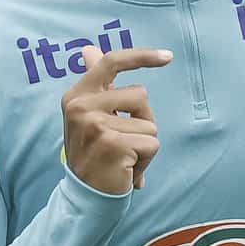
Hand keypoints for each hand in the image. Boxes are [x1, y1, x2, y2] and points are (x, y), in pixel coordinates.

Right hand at [62, 46, 170, 193]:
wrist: (85, 197)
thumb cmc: (93, 154)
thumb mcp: (89, 116)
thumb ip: (94, 83)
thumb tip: (88, 48)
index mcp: (77, 95)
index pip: (111, 62)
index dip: (141, 56)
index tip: (168, 57)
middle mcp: (81, 106)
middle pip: (141, 95)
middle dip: (144, 120)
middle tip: (124, 142)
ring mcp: (95, 125)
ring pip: (149, 123)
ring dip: (144, 144)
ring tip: (123, 158)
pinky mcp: (112, 144)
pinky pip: (152, 144)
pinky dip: (146, 161)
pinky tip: (127, 170)